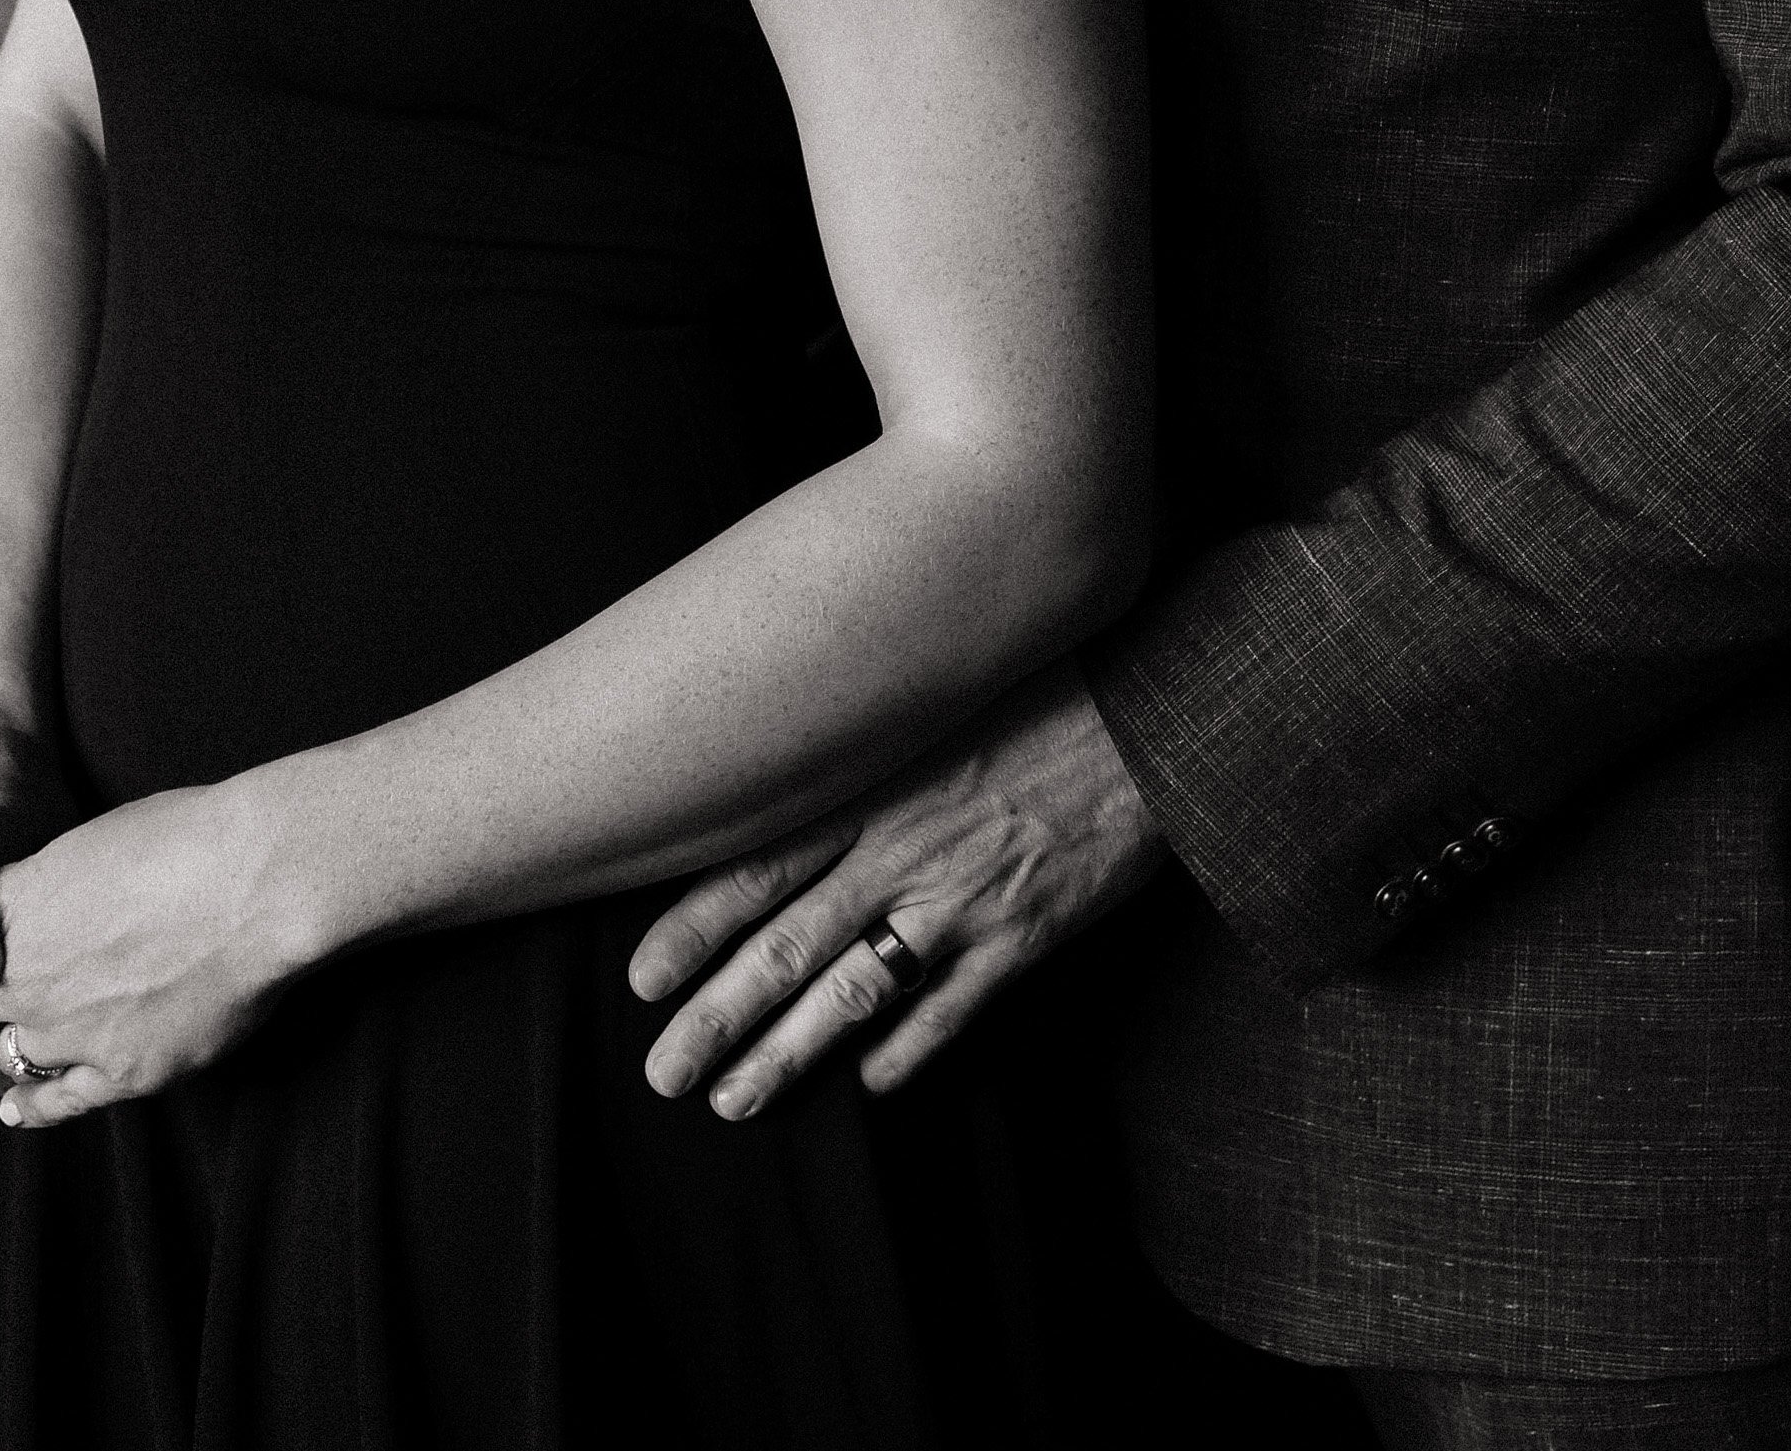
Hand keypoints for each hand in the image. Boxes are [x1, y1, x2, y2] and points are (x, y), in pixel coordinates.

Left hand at [0, 774, 295, 1126]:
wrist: (260, 884)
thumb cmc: (196, 835)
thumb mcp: (105, 843)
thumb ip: (65, 883)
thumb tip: (56, 894)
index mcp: (15, 903)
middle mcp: (22, 973)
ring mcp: (67, 1029)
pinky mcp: (120, 1071)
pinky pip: (55, 1095)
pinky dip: (30, 1099)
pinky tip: (8, 1108)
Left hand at [629, 666, 1166, 1115]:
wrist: (1151, 712)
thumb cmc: (1040, 689)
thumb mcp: (936, 699)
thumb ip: (868, 742)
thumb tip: (795, 768)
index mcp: (872, 783)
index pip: (759, 862)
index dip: (693, 925)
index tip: (640, 980)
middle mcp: (901, 846)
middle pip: (787, 944)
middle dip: (717, 1015)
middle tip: (661, 1075)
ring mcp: (960, 897)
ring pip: (852, 992)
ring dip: (789, 1053)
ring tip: (736, 1101)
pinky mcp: (1023, 935)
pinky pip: (950, 1008)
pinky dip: (906, 1051)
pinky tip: (872, 1085)